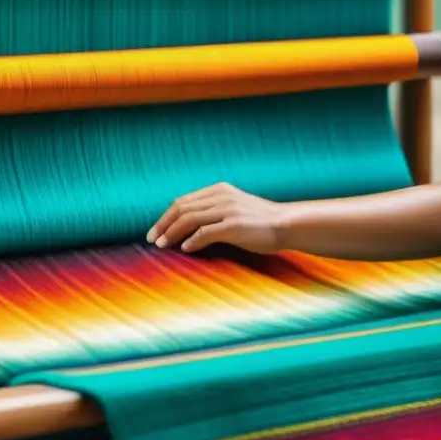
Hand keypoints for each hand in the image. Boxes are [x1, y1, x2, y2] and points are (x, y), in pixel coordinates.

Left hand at [146, 182, 287, 253]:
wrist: (287, 224)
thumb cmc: (261, 221)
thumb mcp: (235, 208)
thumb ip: (214, 212)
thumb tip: (189, 229)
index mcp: (220, 190)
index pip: (184, 201)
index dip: (166, 216)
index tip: (156, 230)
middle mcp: (222, 196)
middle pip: (182, 208)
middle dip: (163, 223)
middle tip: (152, 239)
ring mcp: (228, 210)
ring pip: (190, 219)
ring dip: (172, 232)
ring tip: (163, 245)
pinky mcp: (234, 225)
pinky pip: (206, 232)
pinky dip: (192, 241)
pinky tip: (185, 249)